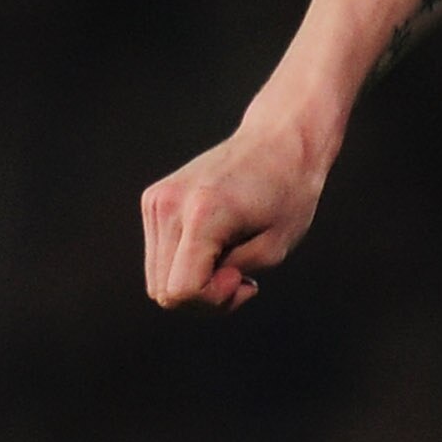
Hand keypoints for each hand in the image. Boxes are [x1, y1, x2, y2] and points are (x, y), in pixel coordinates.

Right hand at [140, 119, 326, 310]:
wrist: (278, 141)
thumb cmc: (288, 195)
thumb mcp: (274, 250)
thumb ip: (231, 281)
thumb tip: (192, 289)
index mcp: (202, 214)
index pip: (181, 290)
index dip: (213, 301)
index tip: (244, 279)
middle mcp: (168, 205)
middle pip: (164, 291)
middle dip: (204, 298)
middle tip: (241, 278)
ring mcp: (156, 201)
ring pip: (158, 281)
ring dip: (194, 284)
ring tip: (232, 264)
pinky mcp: (153, 201)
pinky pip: (160, 260)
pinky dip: (186, 266)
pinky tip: (218, 249)